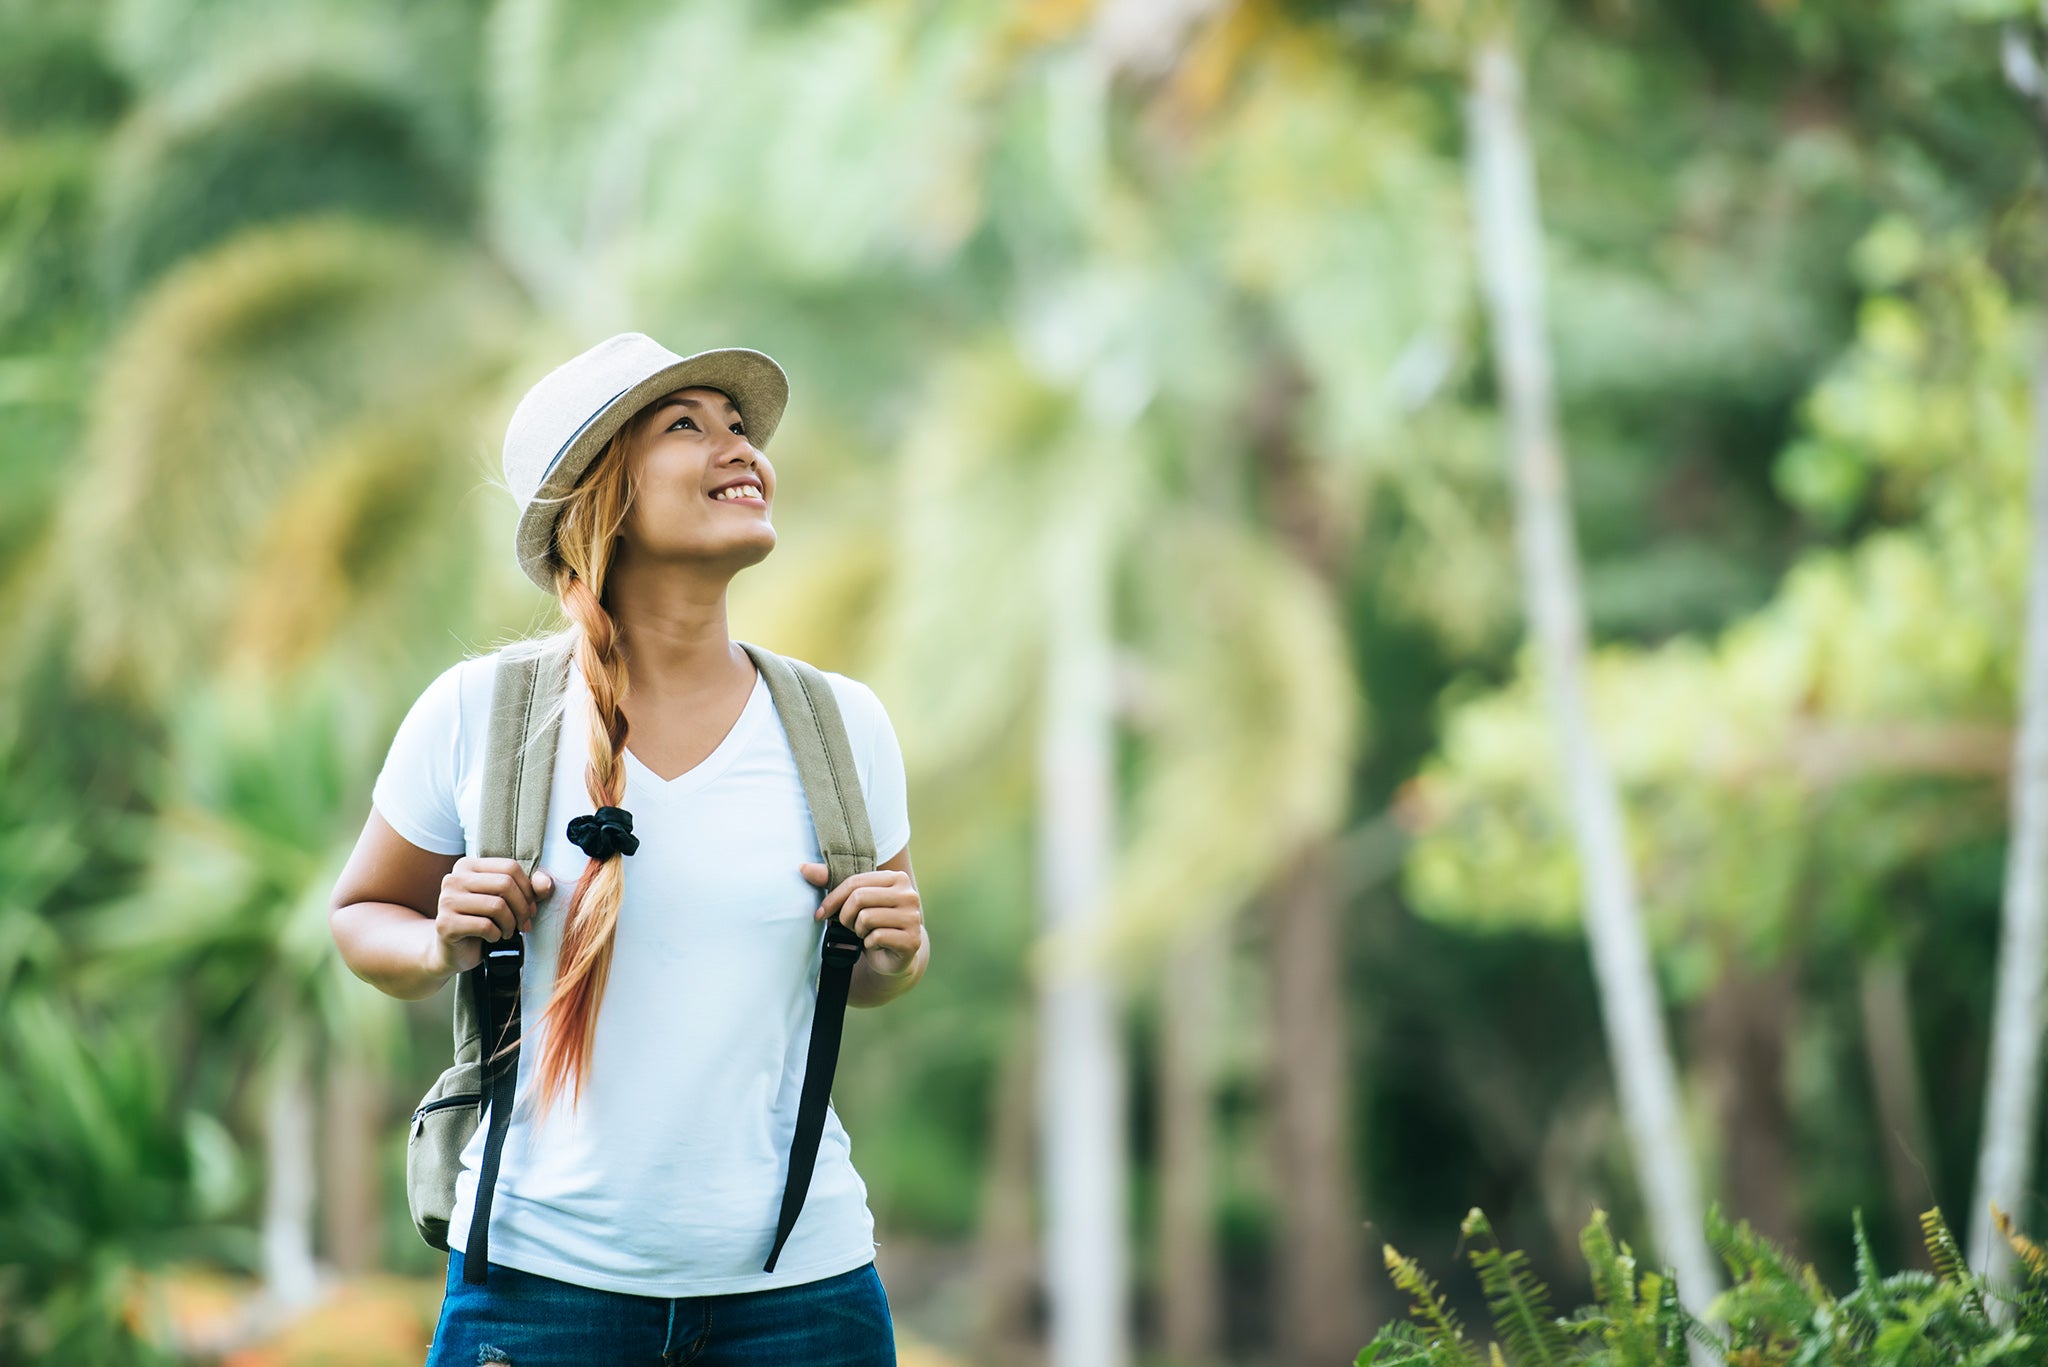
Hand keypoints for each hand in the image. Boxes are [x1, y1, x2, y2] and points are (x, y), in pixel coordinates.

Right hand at [429, 858, 553, 974]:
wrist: (453, 951)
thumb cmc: (482, 922)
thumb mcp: (507, 902)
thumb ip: (529, 889)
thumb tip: (545, 883)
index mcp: (467, 865)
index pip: (510, 866)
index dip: (528, 889)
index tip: (531, 909)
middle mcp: (453, 879)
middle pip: (505, 884)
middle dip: (522, 908)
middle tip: (523, 924)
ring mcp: (446, 900)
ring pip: (496, 905)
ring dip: (510, 924)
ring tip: (508, 932)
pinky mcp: (445, 923)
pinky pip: (484, 926)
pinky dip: (496, 935)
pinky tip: (493, 938)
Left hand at [801, 862, 921, 977]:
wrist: (894, 954)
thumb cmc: (872, 922)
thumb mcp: (853, 899)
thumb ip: (830, 880)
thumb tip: (802, 867)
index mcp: (897, 878)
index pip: (855, 882)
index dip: (833, 899)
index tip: (821, 913)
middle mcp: (910, 895)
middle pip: (859, 898)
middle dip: (846, 916)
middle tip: (850, 925)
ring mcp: (913, 918)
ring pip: (866, 918)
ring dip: (858, 930)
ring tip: (865, 933)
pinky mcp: (912, 940)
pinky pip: (876, 937)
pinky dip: (869, 944)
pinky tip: (875, 944)